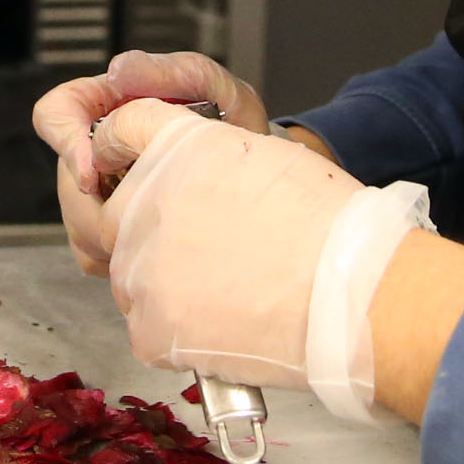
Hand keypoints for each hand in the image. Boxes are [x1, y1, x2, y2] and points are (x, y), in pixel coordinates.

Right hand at [31, 49, 276, 274]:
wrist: (253, 165)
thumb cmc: (228, 116)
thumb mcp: (207, 83)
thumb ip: (164, 72)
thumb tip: (117, 71)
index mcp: (105, 105)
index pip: (55, 114)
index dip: (66, 145)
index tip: (94, 177)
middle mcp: (93, 148)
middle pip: (66, 182)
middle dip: (96, 208)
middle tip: (142, 221)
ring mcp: (98, 192)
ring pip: (77, 224)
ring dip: (113, 237)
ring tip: (163, 232)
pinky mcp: (108, 231)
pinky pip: (94, 253)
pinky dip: (122, 257)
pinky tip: (157, 247)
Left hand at [93, 102, 433, 412]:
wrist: (349, 294)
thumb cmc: (328, 227)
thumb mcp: (264, 158)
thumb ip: (202, 161)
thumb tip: (184, 181)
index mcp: (173, 147)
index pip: (119, 133)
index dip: (122, 150)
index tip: (128, 167)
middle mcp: (142, 201)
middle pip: (113, 215)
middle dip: (148, 231)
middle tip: (203, 252)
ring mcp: (138, 268)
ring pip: (131, 275)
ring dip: (164, 282)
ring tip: (226, 291)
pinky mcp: (146, 328)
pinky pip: (147, 327)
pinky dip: (177, 330)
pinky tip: (223, 323)